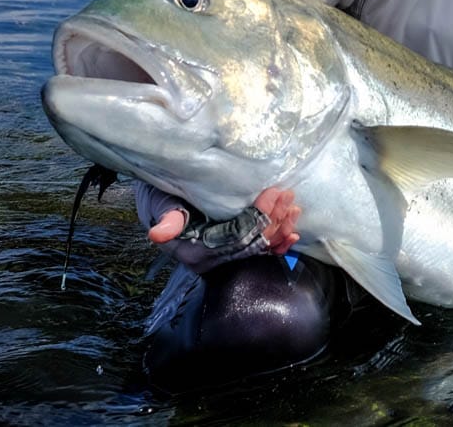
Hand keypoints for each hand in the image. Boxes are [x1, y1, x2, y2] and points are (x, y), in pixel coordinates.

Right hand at [148, 186, 300, 254]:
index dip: (257, 215)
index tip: (273, 193)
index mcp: (196, 251)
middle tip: (289, 197)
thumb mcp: (160, 203)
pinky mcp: (233, 250)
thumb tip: (158, 234)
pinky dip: (278, 245)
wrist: (158, 200)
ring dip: (279, 230)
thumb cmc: (160, 197)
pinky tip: (293, 236)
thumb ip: (167, 217)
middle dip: (274, 221)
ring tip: (294, 209)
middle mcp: (213, 259)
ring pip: (258, 248)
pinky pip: (259, 252)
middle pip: (251, 243)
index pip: (235, 236)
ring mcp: (224, 256)